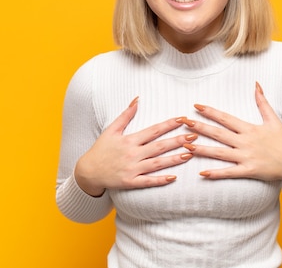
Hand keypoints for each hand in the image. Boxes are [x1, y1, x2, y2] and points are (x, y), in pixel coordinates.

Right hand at [74, 97, 196, 195]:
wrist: (88, 172)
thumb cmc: (100, 150)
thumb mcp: (111, 130)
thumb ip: (125, 115)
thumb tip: (137, 99)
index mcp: (129, 140)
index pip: (153, 130)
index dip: (169, 124)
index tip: (183, 119)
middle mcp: (132, 154)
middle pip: (159, 146)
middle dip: (177, 141)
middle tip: (194, 137)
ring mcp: (132, 169)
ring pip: (157, 163)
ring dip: (174, 159)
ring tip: (190, 154)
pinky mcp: (130, 182)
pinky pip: (147, 181)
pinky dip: (160, 180)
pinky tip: (173, 178)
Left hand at [184, 83, 281, 191]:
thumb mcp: (273, 119)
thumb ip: (262, 102)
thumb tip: (256, 84)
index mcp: (249, 128)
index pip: (226, 118)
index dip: (210, 112)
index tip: (196, 106)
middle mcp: (246, 142)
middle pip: (219, 133)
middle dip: (200, 127)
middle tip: (183, 122)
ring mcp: (246, 157)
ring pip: (220, 153)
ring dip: (202, 149)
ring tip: (186, 146)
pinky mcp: (249, 171)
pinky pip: (230, 172)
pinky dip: (216, 173)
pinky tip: (202, 173)